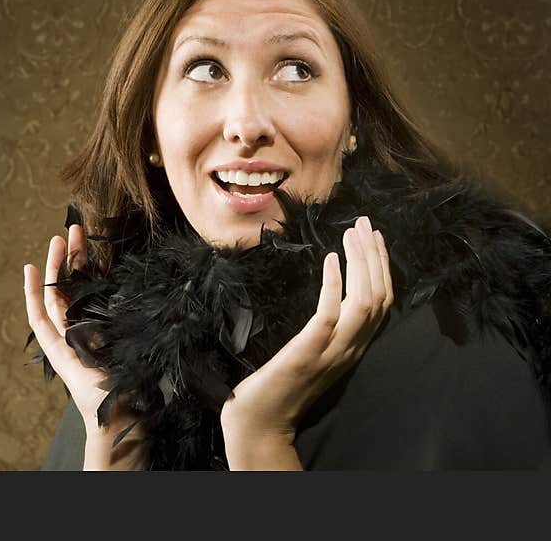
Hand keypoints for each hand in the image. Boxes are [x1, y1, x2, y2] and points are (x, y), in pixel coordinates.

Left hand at [24, 224, 143, 469]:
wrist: (125, 425)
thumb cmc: (112, 402)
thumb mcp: (98, 375)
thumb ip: (88, 349)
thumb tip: (80, 321)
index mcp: (65, 347)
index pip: (43, 312)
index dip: (35, 289)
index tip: (32, 263)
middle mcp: (72, 339)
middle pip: (60, 294)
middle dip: (61, 263)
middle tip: (67, 232)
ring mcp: (87, 336)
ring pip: (76, 296)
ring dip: (76, 268)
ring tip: (78, 239)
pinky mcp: (106, 336)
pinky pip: (94, 305)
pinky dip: (91, 286)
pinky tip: (95, 270)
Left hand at [220, 216, 393, 469]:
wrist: (260, 419)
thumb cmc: (279, 385)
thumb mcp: (313, 353)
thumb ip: (327, 331)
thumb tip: (333, 296)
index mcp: (354, 348)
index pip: (383, 303)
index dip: (383, 268)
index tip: (375, 238)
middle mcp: (351, 349)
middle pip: (379, 297)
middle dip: (375, 256)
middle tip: (366, 224)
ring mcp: (332, 352)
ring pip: (364, 301)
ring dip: (360, 263)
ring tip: (352, 233)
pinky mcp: (309, 352)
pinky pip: (331, 313)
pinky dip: (334, 283)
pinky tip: (330, 259)